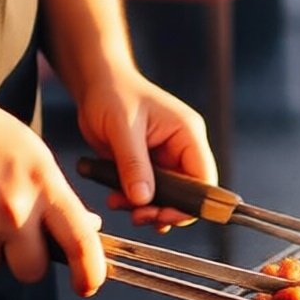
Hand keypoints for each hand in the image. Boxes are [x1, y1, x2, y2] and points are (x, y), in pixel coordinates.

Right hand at [0, 78, 106, 295]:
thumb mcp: (32, 154)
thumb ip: (57, 195)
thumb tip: (89, 228)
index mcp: (42, 183)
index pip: (79, 239)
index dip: (90, 271)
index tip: (88, 285)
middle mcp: (12, 208)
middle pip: (32, 270)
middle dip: (25, 260)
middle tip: (12, 234)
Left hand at [76, 64, 216, 229]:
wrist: (95, 83)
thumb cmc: (112, 93)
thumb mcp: (122, 129)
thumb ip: (133, 164)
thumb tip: (143, 199)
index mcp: (187, 134)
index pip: (204, 179)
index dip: (190, 205)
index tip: (163, 216)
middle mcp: (182, 148)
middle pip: (188, 194)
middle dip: (164, 209)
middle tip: (138, 215)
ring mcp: (166, 158)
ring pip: (167, 197)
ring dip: (146, 208)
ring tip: (119, 203)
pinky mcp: (148, 165)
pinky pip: (149, 192)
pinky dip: (134, 201)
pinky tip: (116, 198)